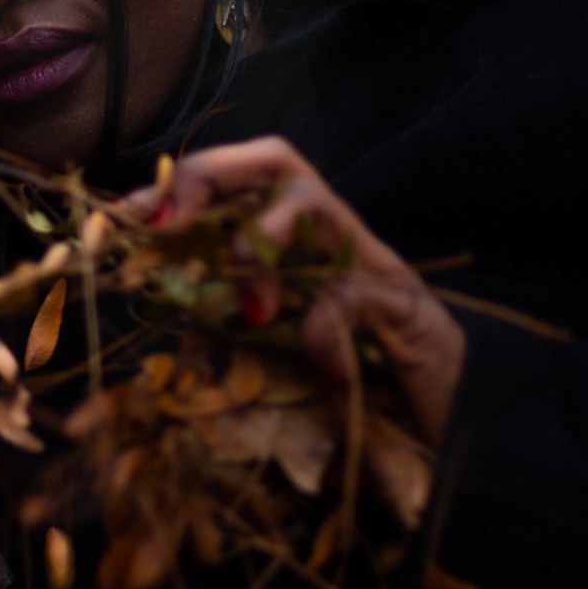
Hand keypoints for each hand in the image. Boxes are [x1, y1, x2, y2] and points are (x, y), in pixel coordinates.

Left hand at [123, 137, 465, 445]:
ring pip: (314, 198)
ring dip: (262, 242)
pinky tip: (323, 367)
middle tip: (173, 228)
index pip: (234, 185)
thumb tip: (161, 332)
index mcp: (298, 246)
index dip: (174, 191)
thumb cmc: (363, 388)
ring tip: (249, 306)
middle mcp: (334, 240)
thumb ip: (231, 334)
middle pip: (276, 158)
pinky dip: (324, 328)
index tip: (123, 220)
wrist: (465, 430)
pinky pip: (352, 292)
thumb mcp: (280, 358)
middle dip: (212, 177)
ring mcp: (372, 266)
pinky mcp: (405, 306)